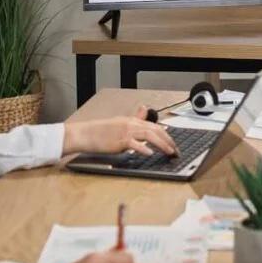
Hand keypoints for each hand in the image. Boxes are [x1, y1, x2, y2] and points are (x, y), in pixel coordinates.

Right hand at [63, 106, 177, 155]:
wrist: (85, 134)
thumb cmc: (101, 131)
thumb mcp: (120, 122)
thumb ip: (134, 118)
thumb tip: (144, 109)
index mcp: (132, 120)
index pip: (154, 126)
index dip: (166, 135)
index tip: (173, 144)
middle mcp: (131, 124)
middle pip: (155, 130)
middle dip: (168, 141)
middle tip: (176, 150)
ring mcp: (126, 132)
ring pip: (149, 136)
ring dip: (162, 144)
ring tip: (169, 152)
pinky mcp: (119, 141)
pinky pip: (134, 144)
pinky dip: (144, 149)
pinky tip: (150, 154)